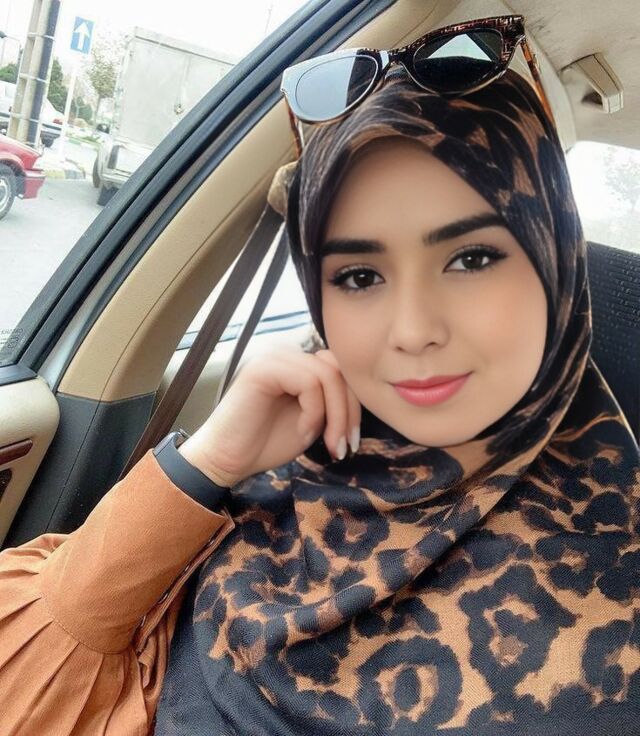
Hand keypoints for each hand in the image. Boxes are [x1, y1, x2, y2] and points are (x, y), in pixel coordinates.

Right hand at [178, 348, 361, 487]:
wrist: (226, 460)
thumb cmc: (266, 442)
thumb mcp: (313, 419)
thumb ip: (332, 401)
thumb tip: (365, 394)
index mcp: (298, 363)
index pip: (342, 370)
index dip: (354, 405)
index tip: (350, 442)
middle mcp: (287, 353)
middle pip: (340, 369)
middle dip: (349, 412)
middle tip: (343, 447)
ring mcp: (274, 356)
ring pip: (328, 375)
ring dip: (335, 415)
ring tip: (326, 443)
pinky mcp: (264, 368)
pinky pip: (309, 382)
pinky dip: (315, 412)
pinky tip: (303, 432)